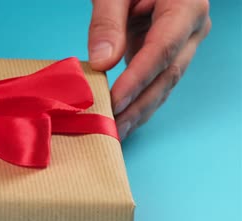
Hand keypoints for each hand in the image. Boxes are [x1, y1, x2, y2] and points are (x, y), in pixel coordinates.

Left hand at [88, 0, 210, 139]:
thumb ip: (107, 22)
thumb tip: (101, 63)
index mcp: (186, 6)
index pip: (161, 50)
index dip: (137, 79)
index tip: (114, 101)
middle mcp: (193, 29)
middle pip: (167, 75)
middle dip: (138, 106)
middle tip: (110, 128)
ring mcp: (184, 43)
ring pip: (164, 85)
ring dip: (139, 111)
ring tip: (113, 133)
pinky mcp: (169, 53)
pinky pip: (156, 82)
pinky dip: (138, 102)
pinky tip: (121, 120)